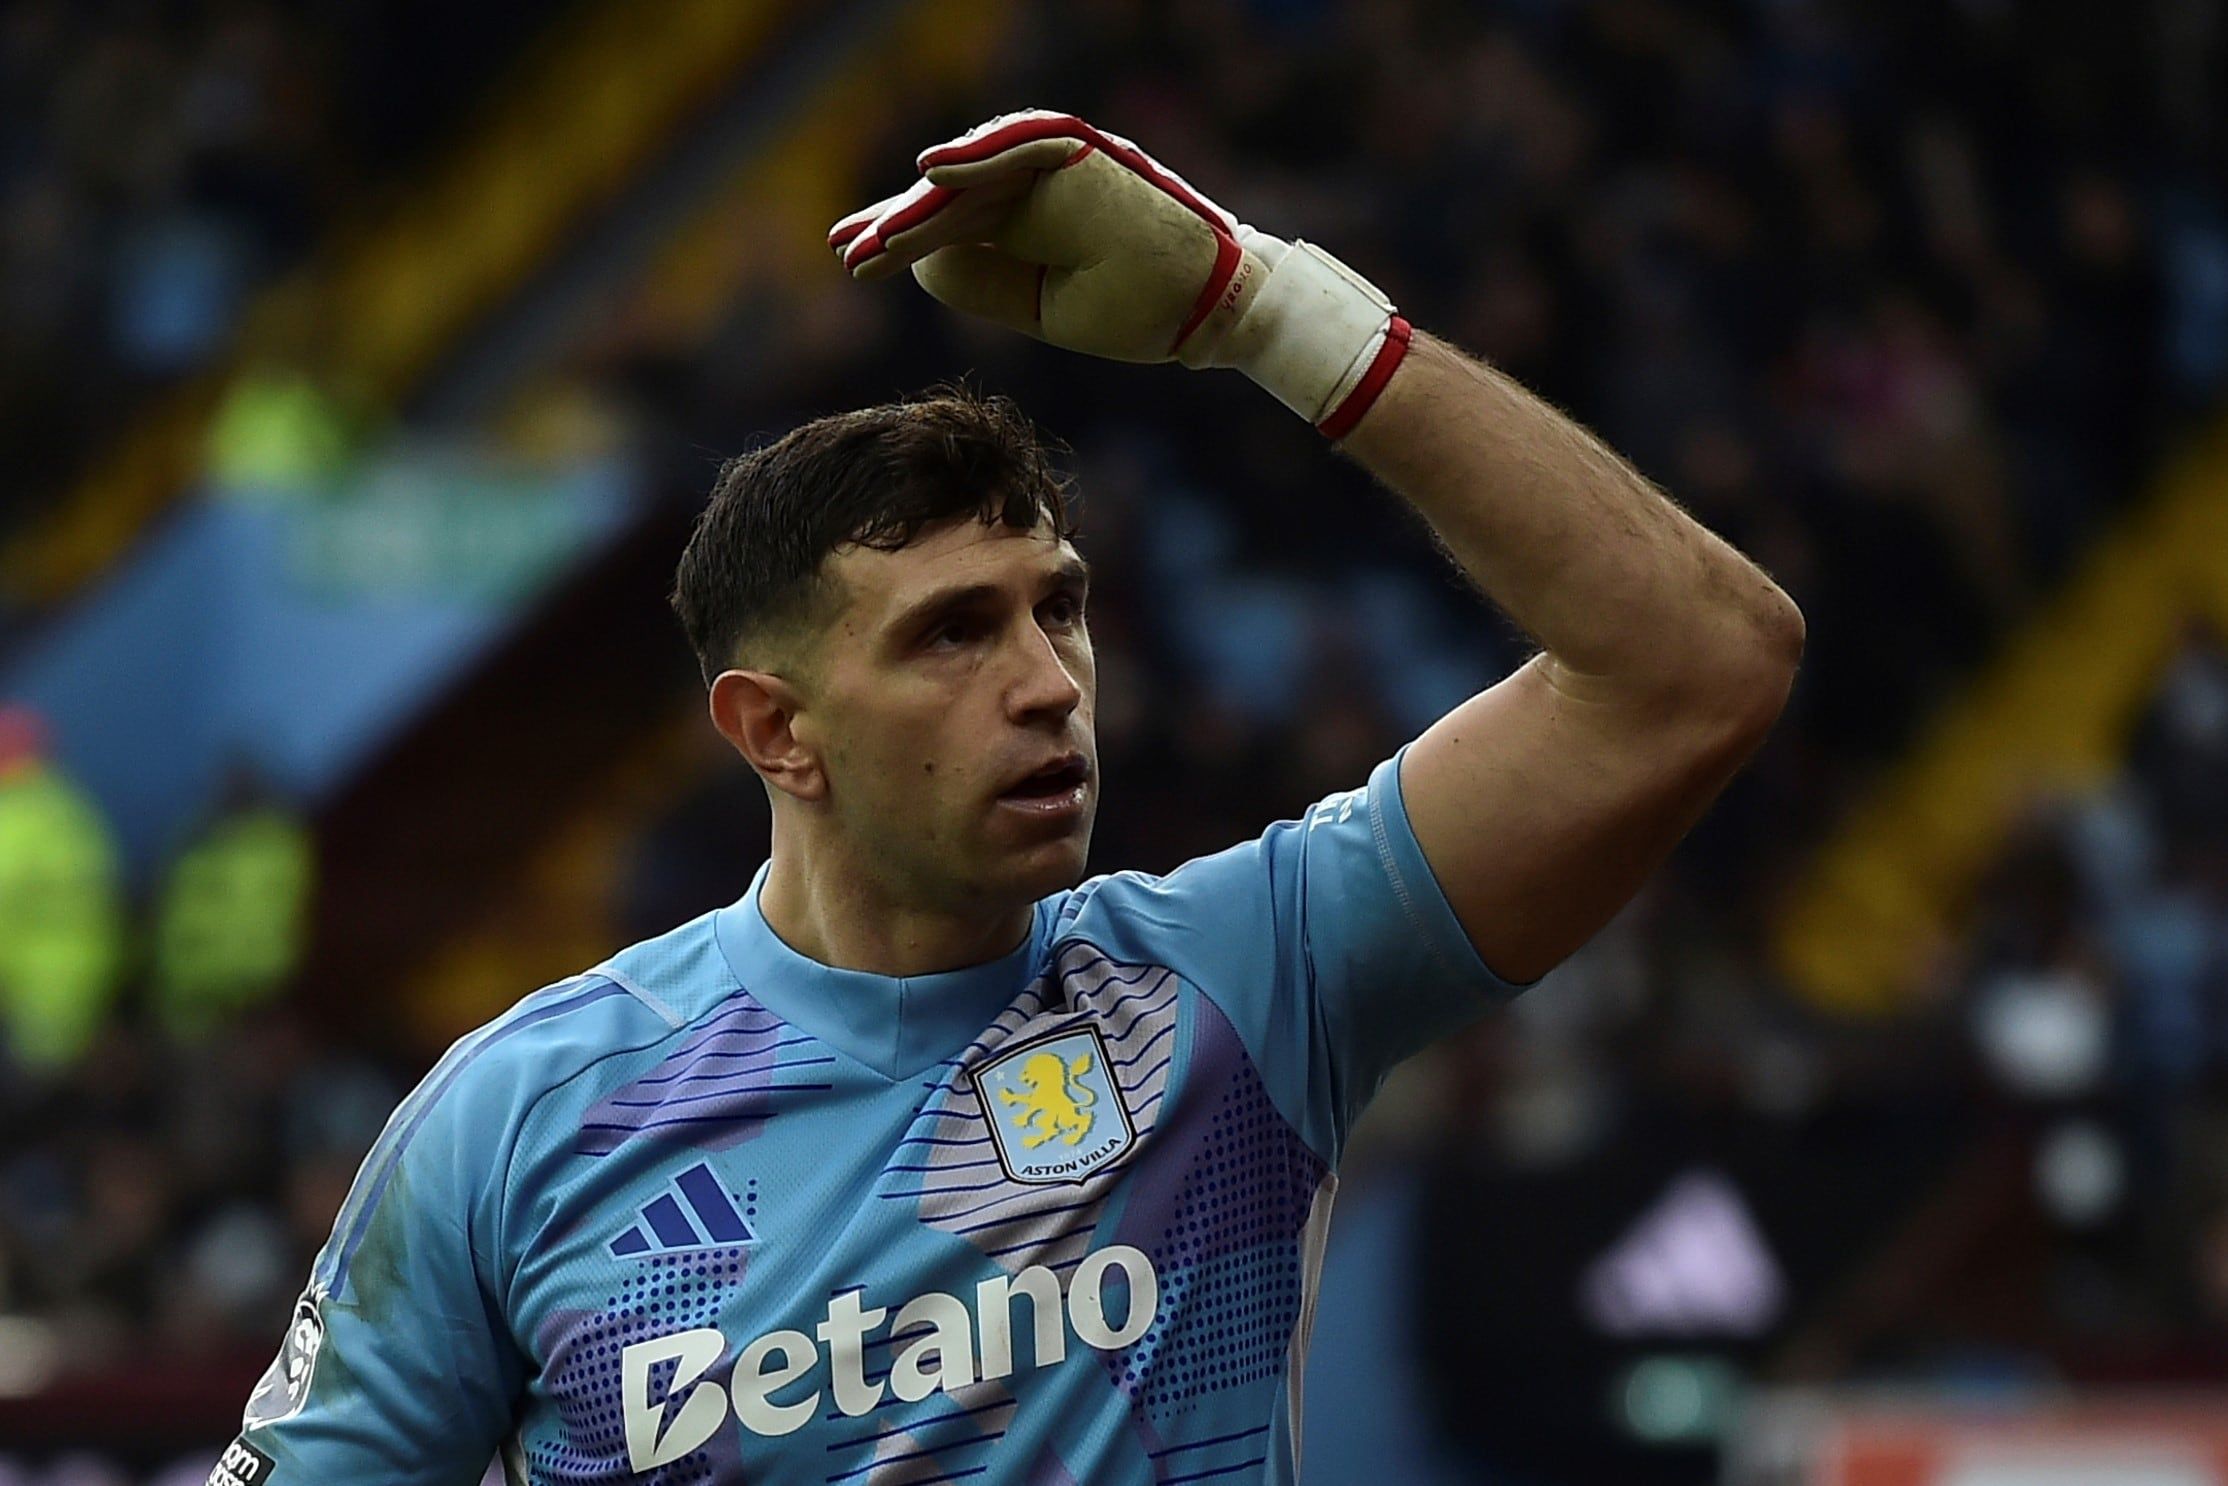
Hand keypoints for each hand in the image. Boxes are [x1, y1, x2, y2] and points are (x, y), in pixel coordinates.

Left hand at [827, 109, 1413, 439]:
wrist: (1212, 306)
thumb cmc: (1142, 309)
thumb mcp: (1046, 306)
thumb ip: (986, 282)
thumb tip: (921, 266)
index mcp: (1029, 224)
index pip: (953, 226)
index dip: (903, 240)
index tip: (855, 261)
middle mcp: (1037, 188)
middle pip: (951, 201)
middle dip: (896, 226)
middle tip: (845, 250)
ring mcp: (1058, 169)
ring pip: (975, 183)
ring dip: (923, 209)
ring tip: (872, 241)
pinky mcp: (1083, 156)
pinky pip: (1022, 151)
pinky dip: (979, 159)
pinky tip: (930, 172)